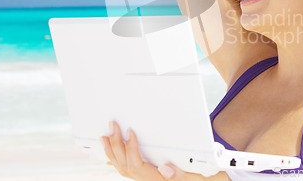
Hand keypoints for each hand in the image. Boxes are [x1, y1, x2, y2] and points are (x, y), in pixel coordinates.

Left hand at [101, 121, 229, 180]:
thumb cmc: (197, 178)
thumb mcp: (193, 177)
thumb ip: (180, 174)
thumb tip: (165, 168)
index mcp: (156, 179)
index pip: (136, 165)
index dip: (131, 149)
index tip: (130, 132)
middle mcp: (147, 179)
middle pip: (125, 165)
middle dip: (116, 146)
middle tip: (112, 127)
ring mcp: (143, 177)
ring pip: (121, 167)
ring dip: (111, 151)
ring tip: (105, 136)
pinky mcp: (144, 174)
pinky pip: (124, 168)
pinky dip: (115, 159)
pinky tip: (110, 153)